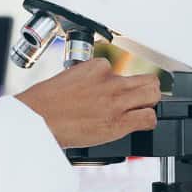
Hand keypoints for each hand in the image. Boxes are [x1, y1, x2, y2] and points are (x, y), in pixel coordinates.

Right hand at [15, 59, 160, 148]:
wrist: (38, 119)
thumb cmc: (44, 103)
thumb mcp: (66, 79)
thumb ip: (85, 81)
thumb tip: (89, 89)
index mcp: (96, 67)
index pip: (117, 70)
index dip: (114, 83)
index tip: (107, 92)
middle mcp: (110, 81)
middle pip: (147, 79)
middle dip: (144, 89)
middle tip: (138, 99)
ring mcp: (117, 100)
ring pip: (153, 95)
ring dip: (149, 103)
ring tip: (141, 110)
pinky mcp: (119, 121)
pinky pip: (148, 118)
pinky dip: (147, 122)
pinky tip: (139, 125)